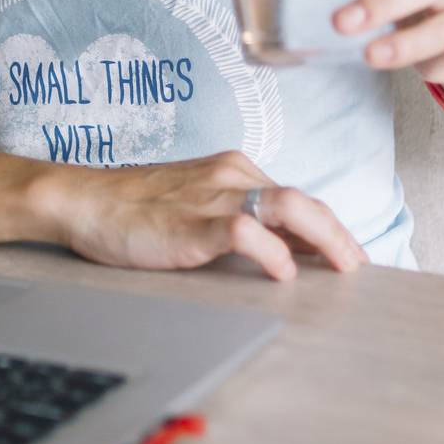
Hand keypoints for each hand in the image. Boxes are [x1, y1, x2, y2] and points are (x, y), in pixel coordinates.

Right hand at [44, 149, 368, 281]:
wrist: (84, 200)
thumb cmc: (135, 209)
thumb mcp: (195, 205)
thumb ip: (236, 219)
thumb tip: (282, 251)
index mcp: (234, 171)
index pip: (297, 199)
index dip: (329, 229)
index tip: (349, 257)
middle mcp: (231, 177)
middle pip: (304, 201)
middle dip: (340, 236)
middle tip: (359, 268)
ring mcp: (212, 198)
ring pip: (288, 207)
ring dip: (324, 239)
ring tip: (342, 268)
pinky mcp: (191, 222)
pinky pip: (244, 230)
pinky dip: (271, 251)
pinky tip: (283, 272)